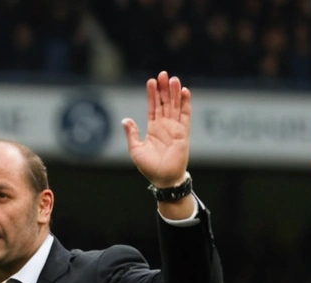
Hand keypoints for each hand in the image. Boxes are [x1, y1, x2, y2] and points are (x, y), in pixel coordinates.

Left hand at [123, 72, 189, 188]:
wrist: (163, 179)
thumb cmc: (149, 167)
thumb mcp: (135, 149)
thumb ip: (131, 134)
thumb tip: (125, 120)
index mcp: (153, 128)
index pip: (153, 106)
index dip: (152, 94)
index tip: (151, 81)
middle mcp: (165, 126)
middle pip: (165, 102)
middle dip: (164, 89)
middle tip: (163, 74)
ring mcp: (175, 128)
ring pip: (175, 106)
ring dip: (174, 93)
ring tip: (173, 79)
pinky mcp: (183, 133)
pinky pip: (185, 115)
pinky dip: (186, 103)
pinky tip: (185, 92)